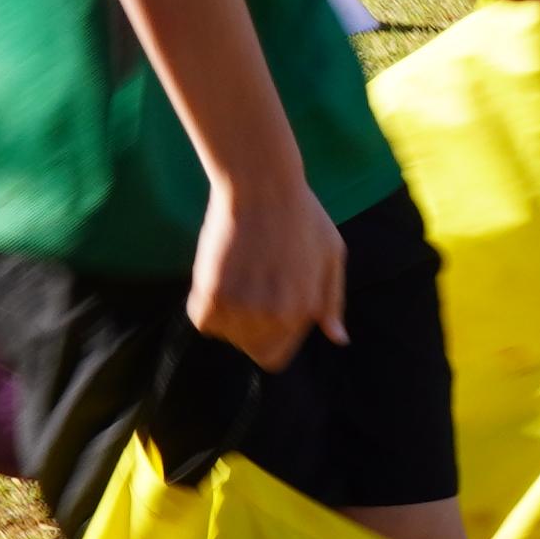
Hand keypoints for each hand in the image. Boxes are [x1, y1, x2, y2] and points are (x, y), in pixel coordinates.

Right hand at [186, 173, 346, 372]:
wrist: (262, 183)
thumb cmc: (302, 214)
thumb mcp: (332, 255)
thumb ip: (332, 302)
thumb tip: (338, 338)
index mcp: (303, 311)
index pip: (275, 355)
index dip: (270, 335)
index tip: (267, 306)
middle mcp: (273, 316)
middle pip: (249, 347)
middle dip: (249, 324)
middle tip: (252, 283)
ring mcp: (242, 306)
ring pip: (225, 333)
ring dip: (228, 311)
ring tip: (239, 272)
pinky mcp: (212, 291)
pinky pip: (201, 318)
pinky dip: (205, 302)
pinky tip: (220, 273)